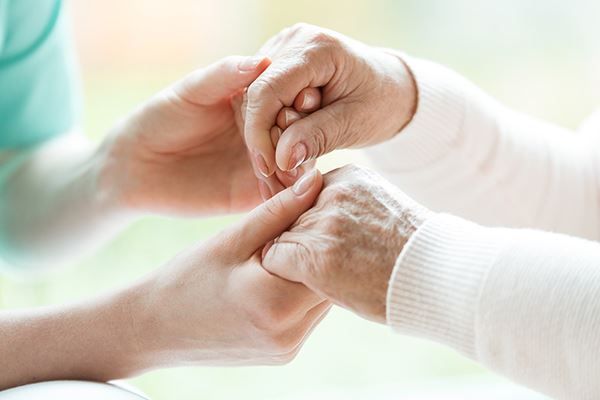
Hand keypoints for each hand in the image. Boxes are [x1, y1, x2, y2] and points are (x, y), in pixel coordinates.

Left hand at [97, 55, 297, 216]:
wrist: (136, 166)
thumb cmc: (161, 118)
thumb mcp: (192, 90)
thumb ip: (226, 74)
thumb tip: (263, 60)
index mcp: (257, 104)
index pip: (290, 101)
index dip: (297, 103)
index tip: (302, 103)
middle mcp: (266, 134)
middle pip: (300, 137)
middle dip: (303, 140)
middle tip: (299, 144)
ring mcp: (264, 166)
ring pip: (296, 169)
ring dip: (300, 171)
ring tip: (296, 172)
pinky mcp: (255, 196)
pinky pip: (281, 199)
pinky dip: (290, 199)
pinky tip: (292, 196)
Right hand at [125, 168, 329, 367]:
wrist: (154, 328)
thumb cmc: (186, 277)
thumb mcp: (231, 239)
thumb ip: (278, 211)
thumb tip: (315, 180)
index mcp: (275, 303)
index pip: (326, 257)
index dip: (324, 227)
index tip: (315, 206)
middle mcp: (288, 334)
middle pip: (329, 280)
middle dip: (322, 249)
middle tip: (307, 223)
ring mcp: (287, 348)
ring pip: (322, 298)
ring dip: (313, 271)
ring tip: (292, 248)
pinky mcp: (284, 354)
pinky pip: (307, 315)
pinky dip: (300, 292)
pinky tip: (282, 274)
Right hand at [244, 23, 416, 176]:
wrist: (391, 88)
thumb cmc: (380, 103)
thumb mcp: (355, 124)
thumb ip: (317, 138)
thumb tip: (281, 158)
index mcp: (316, 48)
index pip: (267, 90)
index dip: (259, 132)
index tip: (268, 167)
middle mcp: (294, 40)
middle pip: (256, 94)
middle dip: (267, 135)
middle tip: (289, 167)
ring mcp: (284, 47)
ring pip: (254, 98)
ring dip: (270, 131)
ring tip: (296, 153)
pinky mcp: (279, 61)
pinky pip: (262, 97)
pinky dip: (272, 123)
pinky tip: (293, 138)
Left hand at [261, 165, 429, 322]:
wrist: (438, 278)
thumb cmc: (412, 253)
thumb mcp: (380, 210)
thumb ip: (346, 205)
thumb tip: (316, 214)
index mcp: (347, 177)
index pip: (303, 196)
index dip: (309, 225)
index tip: (329, 244)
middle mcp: (329, 191)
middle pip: (289, 216)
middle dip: (299, 240)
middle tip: (327, 263)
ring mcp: (319, 221)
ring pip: (279, 237)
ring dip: (293, 259)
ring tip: (326, 275)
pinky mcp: (310, 252)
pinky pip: (273, 259)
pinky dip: (285, 274)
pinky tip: (314, 283)